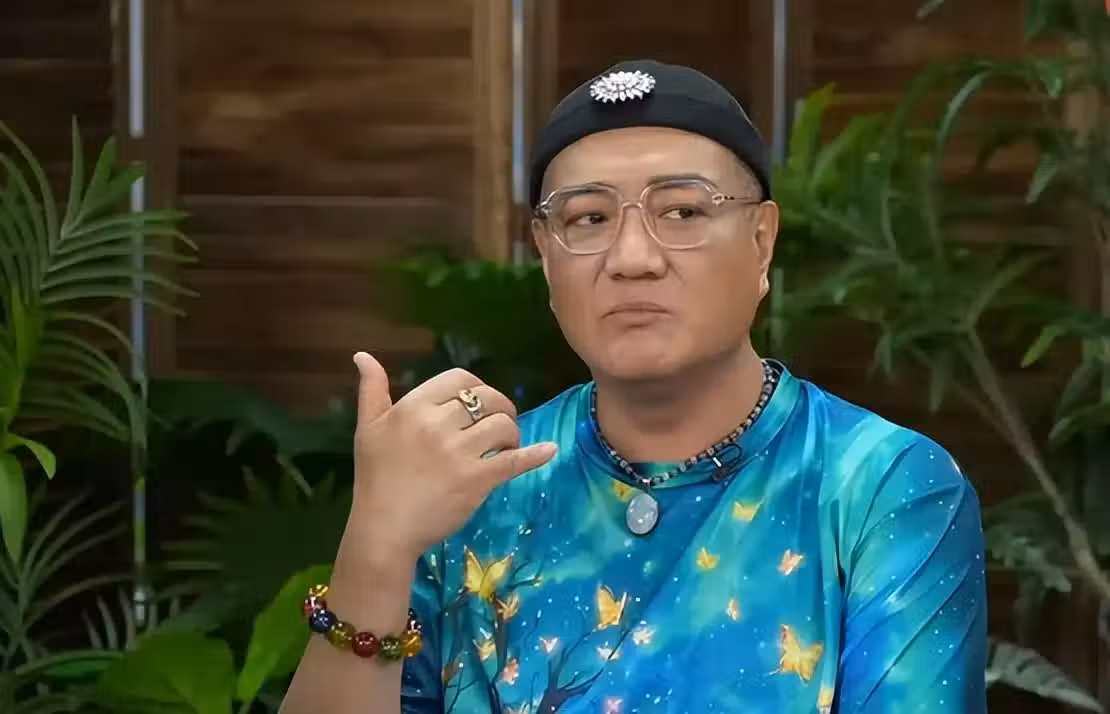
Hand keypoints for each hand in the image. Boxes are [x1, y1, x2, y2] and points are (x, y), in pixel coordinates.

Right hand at [347, 352, 556, 563]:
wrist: (383, 529)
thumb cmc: (375, 479)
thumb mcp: (368, 428)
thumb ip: (372, 389)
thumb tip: (363, 355)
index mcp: (413, 407)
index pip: (460, 379)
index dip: (476, 388)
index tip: (478, 405)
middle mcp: (437, 424)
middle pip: (487, 399)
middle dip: (500, 408)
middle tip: (498, 426)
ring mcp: (459, 452)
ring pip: (503, 425)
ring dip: (511, 433)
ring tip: (505, 446)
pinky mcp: (476, 480)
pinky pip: (514, 461)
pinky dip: (535, 454)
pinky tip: (549, 450)